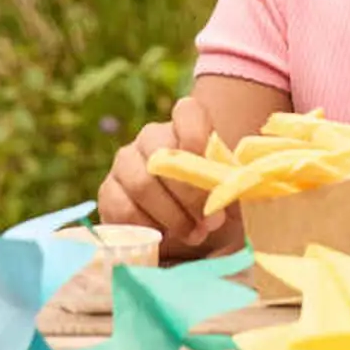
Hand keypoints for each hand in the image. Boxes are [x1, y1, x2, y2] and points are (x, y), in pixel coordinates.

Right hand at [100, 94, 241, 259]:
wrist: (184, 228)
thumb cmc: (213, 205)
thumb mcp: (230, 195)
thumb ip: (235, 187)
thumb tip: (240, 190)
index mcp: (184, 127)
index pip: (187, 112)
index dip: (197, 134)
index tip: (211, 168)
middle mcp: (151, 138)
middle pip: (162, 155)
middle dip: (190, 194)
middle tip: (210, 222)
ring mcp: (126, 162)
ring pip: (141, 183)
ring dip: (171, 215)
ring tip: (193, 234)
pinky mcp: (109, 191)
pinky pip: (122, 207)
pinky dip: (147, 227)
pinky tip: (164, 237)